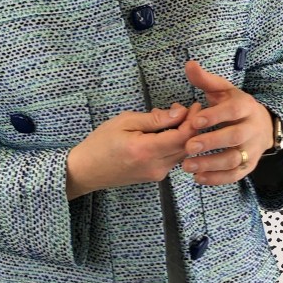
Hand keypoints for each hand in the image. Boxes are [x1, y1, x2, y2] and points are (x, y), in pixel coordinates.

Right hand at [66, 101, 201, 199]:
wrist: (86, 171)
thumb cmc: (101, 143)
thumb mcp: (125, 122)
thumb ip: (154, 119)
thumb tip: (180, 112)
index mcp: (146, 150)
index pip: (182, 136)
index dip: (193, 120)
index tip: (196, 105)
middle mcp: (156, 166)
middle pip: (187, 146)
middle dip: (191, 126)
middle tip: (185, 109)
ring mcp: (157, 174)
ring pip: (182, 153)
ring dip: (183, 135)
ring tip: (172, 118)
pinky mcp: (155, 177)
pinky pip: (172, 158)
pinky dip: (173, 144)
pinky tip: (163, 133)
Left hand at [179, 60, 273, 185]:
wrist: (262, 126)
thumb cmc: (234, 107)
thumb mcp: (223, 91)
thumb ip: (205, 80)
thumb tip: (189, 65)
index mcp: (246, 107)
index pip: (233, 111)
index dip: (215, 116)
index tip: (195, 121)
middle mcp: (252, 129)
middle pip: (234, 137)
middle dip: (211, 142)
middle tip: (188, 147)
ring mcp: (252, 150)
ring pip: (234, 160)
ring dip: (210, 164)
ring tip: (187, 166)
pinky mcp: (248, 166)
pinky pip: (234, 175)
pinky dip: (217, 179)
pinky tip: (198, 178)